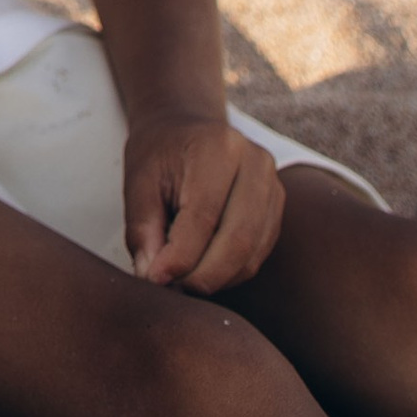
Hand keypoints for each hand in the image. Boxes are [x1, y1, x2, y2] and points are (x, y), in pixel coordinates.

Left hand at [124, 113, 284, 291]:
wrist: (185, 127)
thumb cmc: (158, 154)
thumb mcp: (139, 182)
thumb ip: (143, 229)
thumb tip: (153, 278)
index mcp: (218, 147)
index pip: (203, 216)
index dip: (180, 257)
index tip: (155, 280)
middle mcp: (255, 163)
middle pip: (237, 239)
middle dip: (203, 275)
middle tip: (173, 289)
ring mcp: (273, 186)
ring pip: (251, 253)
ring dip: (217, 279)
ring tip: (183, 281)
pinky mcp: (277, 209)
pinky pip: (258, 254)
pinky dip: (231, 273)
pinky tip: (203, 271)